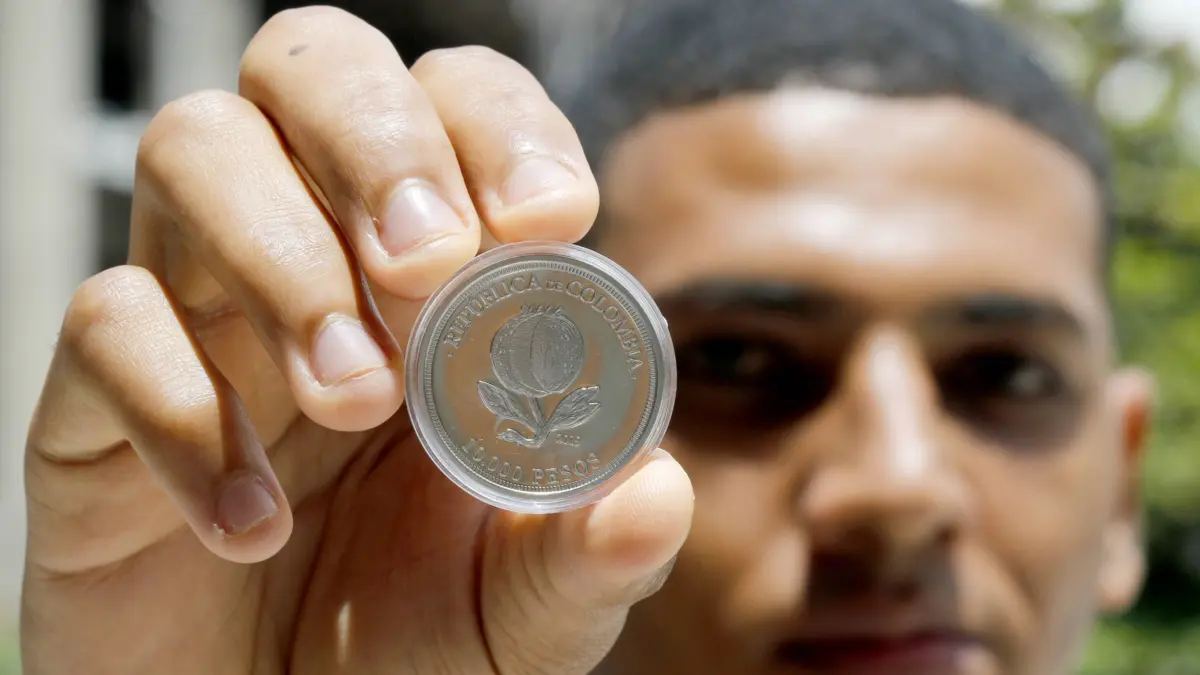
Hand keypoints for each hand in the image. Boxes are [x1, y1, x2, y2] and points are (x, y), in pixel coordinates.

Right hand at [20, 7, 692, 673]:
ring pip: (194, 150)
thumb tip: (655, 494)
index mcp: (435, 277)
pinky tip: (253, 526)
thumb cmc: (404, 647)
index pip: (456, 102)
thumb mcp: (523, 609)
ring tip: (350, 399)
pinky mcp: (94, 395)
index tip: (545, 221)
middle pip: (311, 65)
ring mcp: (200, 313)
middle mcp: (315, 256)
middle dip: (377, 142)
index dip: (500, 126)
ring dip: (284, 255)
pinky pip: (105, 326)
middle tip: (428, 269)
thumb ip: (588, 553)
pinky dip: (184, 408)